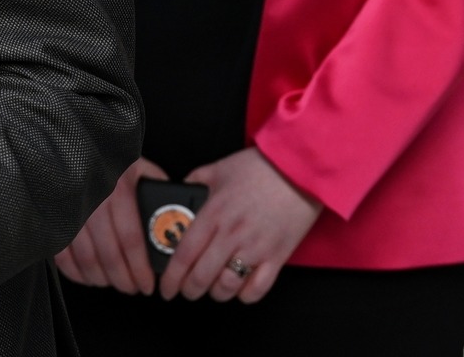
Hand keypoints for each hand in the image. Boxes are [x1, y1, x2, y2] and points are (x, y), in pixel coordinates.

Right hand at [53, 157, 165, 294]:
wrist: (83, 146)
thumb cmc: (117, 162)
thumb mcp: (144, 170)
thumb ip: (161, 193)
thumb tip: (180, 223)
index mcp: (119, 187)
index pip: (131, 239)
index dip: (140, 268)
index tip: (148, 284)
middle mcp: (93, 197)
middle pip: (109, 254)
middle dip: (124, 279)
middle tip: (133, 288)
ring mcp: (71, 208)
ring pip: (86, 257)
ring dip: (101, 278)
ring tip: (113, 283)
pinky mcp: (56, 216)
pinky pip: (62, 252)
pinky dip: (75, 271)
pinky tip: (88, 276)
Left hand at [158, 147, 322, 303]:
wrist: (298, 170)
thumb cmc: (258, 168)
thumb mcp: (218, 169)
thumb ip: (195, 182)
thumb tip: (181, 194)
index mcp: (214, 213)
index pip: (184, 253)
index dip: (171, 276)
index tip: (165, 286)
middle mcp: (232, 234)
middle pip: (202, 275)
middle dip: (189, 289)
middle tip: (185, 291)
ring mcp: (256, 248)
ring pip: (228, 285)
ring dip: (215, 293)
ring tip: (211, 288)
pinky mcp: (277, 257)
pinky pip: (258, 288)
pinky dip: (245, 295)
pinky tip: (238, 288)